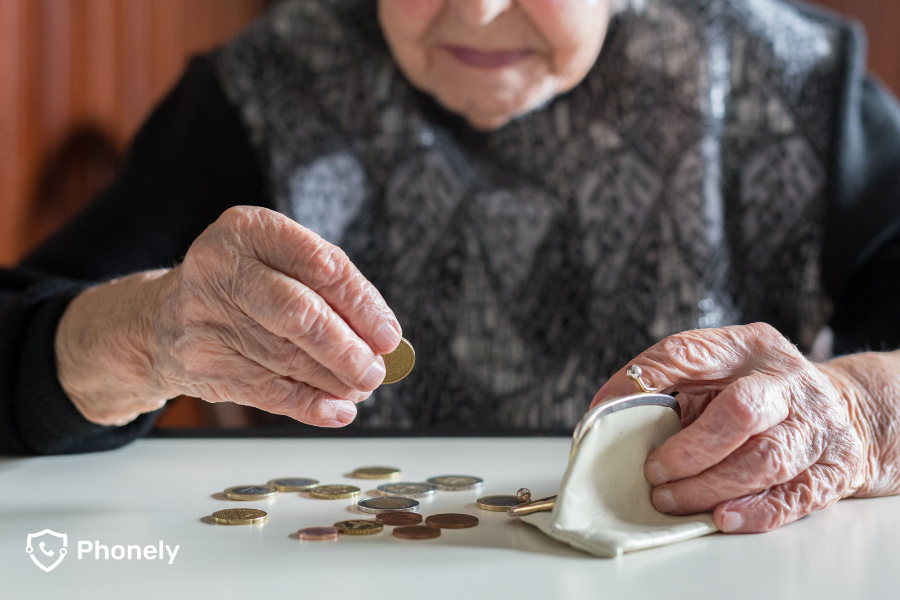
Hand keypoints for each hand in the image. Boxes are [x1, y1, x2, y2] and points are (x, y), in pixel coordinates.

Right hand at [57, 206, 400, 426]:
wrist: (161, 319)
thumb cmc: (242, 287)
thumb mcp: (276, 263)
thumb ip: (326, 289)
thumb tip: (380, 339)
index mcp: (248, 230)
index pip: (320, 265)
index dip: (362, 304)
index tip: (389, 335)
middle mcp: (220, 268)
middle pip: (299, 314)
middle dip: (347, 348)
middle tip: (376, 371)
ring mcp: (204, 317)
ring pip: (286, 357)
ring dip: (334, 380)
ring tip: (361, 387)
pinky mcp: (200, 363)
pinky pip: (267, 391)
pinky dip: (309, 404)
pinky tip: (337, 410)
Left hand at [589, 323, 869, 532]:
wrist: (845, 411)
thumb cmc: (760, 392)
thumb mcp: (721, 371)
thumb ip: (673, 385)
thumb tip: (608, 415)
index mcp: (747, 347)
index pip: (688, 352)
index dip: (642, 380)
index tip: (604, 410)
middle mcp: (786, 381)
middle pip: (740, 411)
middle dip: (689, 449)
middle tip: (653, 470)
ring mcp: (815, 425)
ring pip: (765, 460)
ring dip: (709, 486)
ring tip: (670, 499)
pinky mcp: (832, 468)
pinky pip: (793, 496)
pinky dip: (753, 511)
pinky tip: (721, 517)